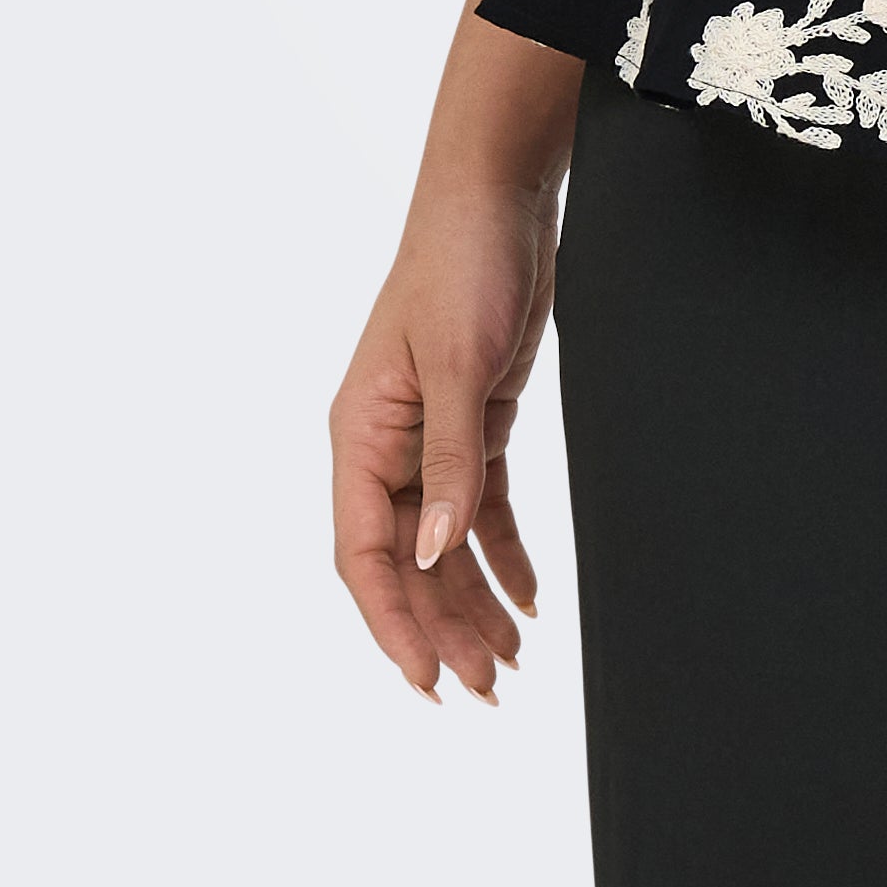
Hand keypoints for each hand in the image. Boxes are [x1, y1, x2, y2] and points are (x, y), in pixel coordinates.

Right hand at [331, 173, 560, 701]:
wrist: (497, 196)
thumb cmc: (460, 263)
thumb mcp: (458, 364)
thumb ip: (449, 460)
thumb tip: (433, 552)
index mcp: (359, 437)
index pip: (364, 555)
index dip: (392, 624)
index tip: (426, 682)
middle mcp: (386, 448)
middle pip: (407, 563)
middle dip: (442, 629)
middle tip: (488, 690)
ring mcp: (429, 438)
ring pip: (445, 545)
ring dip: (473, 603)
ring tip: (510, 663)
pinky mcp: (474, 422)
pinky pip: (479, 508)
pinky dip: (501, 554)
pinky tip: (527, 597)